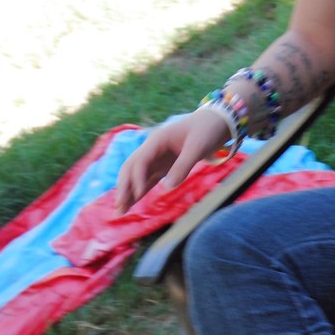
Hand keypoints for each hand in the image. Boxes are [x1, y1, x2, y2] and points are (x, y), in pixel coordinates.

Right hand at [113, 108, 228, 212]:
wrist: (216, 123)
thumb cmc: (207, 130)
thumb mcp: (198, 147)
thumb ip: (183, 166)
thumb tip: (167, 187)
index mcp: (157, 140)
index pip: (140, 161)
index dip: (137, 178)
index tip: (139, 195)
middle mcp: (153, 149)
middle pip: (131, 168)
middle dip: (124, 187)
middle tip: (119, 207)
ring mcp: (157, 158)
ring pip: (137, 176)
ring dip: (128, 192)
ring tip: (119, 212)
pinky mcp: (164, 166)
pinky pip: (148, 180)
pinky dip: (140, 191)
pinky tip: (132, 203)